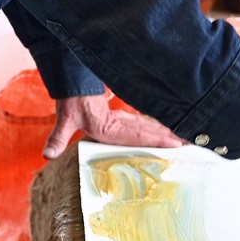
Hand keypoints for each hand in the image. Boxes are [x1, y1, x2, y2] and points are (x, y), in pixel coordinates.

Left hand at [42, 93, 184, 158]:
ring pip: (148, 128)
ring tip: (186, 140)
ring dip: (166, 133)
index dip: (156, 139)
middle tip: (191, 144)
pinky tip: (167, 133)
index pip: (136, 135)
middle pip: (148, 131)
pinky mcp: (122, 120)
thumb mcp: (64, 119)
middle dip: (169, 138)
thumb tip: (48, 154)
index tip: (174, 143)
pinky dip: (157, 130)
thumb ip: (57, 137)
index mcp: (109, 126)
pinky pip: (143, 126)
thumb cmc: (71, 104)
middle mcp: (119, 123)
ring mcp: (122, 121)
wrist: (74, 86)